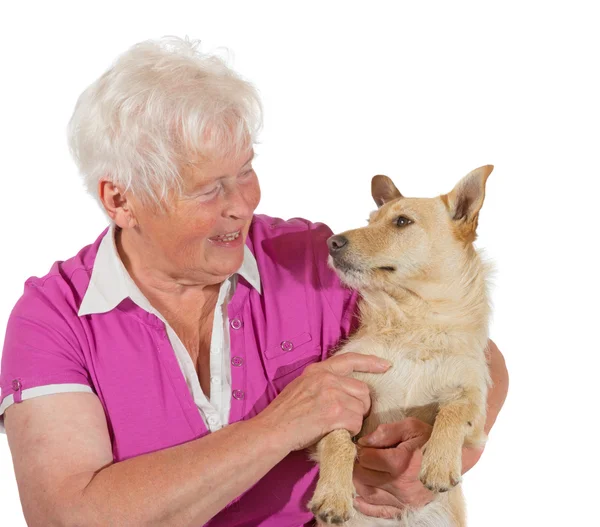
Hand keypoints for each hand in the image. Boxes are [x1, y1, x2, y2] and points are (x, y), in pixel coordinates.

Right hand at [256, 352, 390, 451]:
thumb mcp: (301, 386)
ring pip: (361, 409)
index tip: (385, 366)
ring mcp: (332, 394)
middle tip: (346, 418)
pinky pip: (356, 423)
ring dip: (353, 421)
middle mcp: (327, 378)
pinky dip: (350, 432)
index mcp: (318, 370)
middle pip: (363, 390)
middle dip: (360, 406)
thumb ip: (323, 383)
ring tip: (336, 427)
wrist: (272, 430)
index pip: (350, 359)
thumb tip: (346, 390)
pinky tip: (335, 433)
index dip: (370, 362)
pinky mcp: (335, 412)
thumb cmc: (284, 414)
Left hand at [352, 418, 484, 518]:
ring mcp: (403, 500)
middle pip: (362, 477)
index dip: (359, 450)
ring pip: (367, 494)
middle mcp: (400, 485)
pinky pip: (379, 511)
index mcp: (399, 463)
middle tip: (357, 456)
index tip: (360, 444)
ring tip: (359, 470)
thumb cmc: (431, 440)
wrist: (455, 459)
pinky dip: (365, 505)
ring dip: (357, 482)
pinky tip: (358, 496)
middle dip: (356, 465)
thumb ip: (385, 432)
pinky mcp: (406, 508)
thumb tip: (363, 442)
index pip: (365, 458)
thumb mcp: (410, 427)